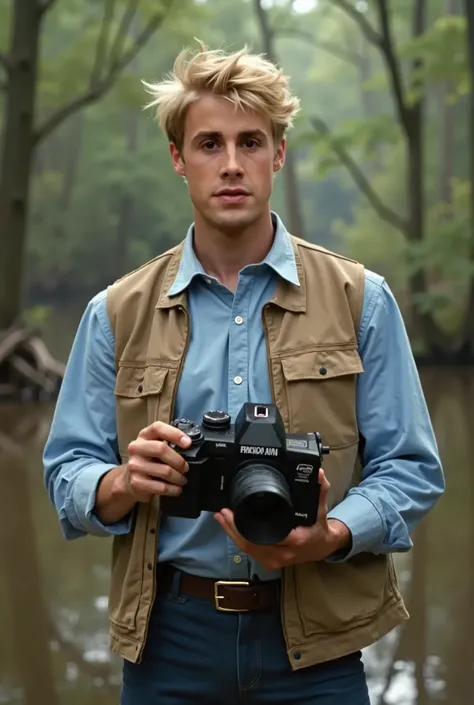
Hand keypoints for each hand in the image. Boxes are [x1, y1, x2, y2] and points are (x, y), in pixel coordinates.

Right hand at [124, 421, 191, 501]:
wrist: (130, 479)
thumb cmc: (150, 460)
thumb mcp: (156, 447)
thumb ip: (169, 443)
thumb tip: (188, 446)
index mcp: (144, 436)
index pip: (158, 428)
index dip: (174, 434)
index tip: (188, 443)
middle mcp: (136, 448)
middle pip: (161, 449)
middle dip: (179, 461)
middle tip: (186, 468)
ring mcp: (134, 465)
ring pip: (165, 471)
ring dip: (179, 478)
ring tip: (182, 480)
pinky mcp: (136, 482)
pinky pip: (161, 487)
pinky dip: (173, 489)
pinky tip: (177, 489)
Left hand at [214, 469, 350, 569]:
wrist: (322, 548)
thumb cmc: (319, 528)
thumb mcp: (320, 509)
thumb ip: (318, 490)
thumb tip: (318, 474)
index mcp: (295, 540)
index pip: (265, 535)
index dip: (245, 524)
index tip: (234, 510)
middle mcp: (283, 554)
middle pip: (250, 544)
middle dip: (232, 528)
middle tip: (222, 512)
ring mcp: (275, 561)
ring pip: (247, 550)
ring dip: (232, 534)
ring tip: (221, 517)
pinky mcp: (269, 563)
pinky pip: (250, 553)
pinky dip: (238, 540)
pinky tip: (230, 529)